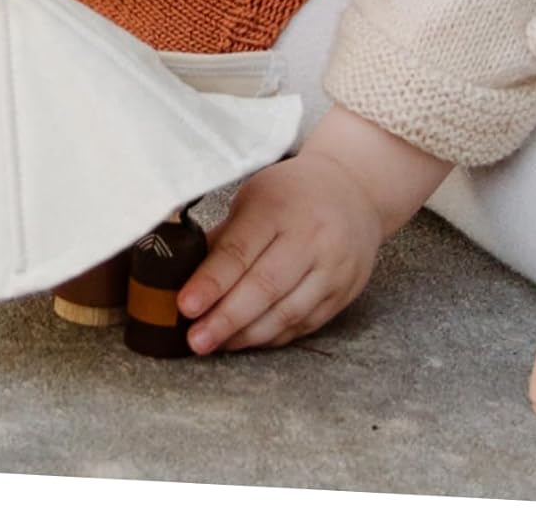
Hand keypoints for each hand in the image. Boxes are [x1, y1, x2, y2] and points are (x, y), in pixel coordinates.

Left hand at [177, 104, 453, 352]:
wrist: (353, 191)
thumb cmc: (290, 193)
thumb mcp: (253, 198)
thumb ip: (224, 236)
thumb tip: (181, 273)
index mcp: (277, 206)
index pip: (240, 250)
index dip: (211, 282)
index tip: (185, 306)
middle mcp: (310, 237)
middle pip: (265, 287)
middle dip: (226, 318)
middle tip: (195, 339)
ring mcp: (332, 267)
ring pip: (287, 313)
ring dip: (247, 335)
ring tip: (215, 344)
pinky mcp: (344, 292)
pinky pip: (304, 324)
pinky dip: (272, 336)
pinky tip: (246, 340)